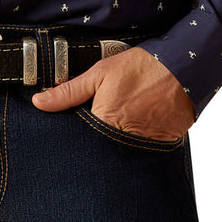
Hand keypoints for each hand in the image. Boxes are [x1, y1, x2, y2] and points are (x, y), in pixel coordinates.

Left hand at [31, 46, 195, 141]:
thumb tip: (39, 102)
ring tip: (121, 128)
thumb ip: (68, 91)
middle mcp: (121, 140)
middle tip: (101, 127)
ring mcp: (142, 146)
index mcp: (102, 123)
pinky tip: (138, 130)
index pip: (80, 141)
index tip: (73, 133)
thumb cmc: (140, 68)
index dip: (76, 137)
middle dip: (95, 146)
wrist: (182, 69)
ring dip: (116, 146)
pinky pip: (142, 152)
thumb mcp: (99, 73)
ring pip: (120, 154)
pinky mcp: (159, 147)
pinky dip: (138, 144)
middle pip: (99, 151)